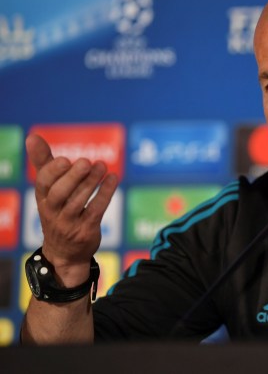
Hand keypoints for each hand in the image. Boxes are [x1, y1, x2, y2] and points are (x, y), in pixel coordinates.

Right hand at [25, 134, 118, 285]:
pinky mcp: (86, 230)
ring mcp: (69, 223)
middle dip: (72, 177)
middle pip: (59, 194)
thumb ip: (43, 163)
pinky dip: (105, 193)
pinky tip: (113, 178)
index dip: (53, 172)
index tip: (65, 159)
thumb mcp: (47, 190)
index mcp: (43, 199)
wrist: (65, 253)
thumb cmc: (57, 212)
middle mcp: (53, 212)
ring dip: (91, 182)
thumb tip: (32, 136)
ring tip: (102, 165)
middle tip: (85, 161)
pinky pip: (96, 210)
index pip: (43, 184)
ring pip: (78, 202)